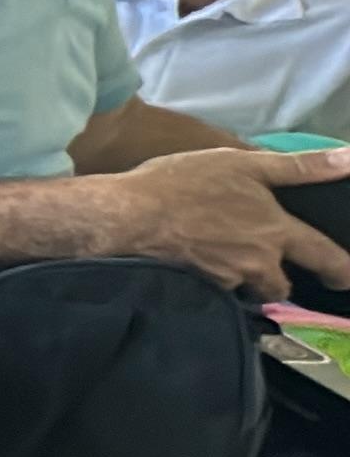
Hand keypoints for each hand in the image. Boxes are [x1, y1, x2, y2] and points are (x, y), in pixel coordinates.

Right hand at [107, 146, 349, 300]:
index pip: (322, 255)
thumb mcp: (243, 163)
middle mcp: (258, 262)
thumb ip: (299, 167)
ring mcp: (227, 280)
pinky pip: (215, 292)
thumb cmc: (185, 183)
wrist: (128, 215)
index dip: (340, 269)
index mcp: (276, 231)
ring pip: (247, 290)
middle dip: (276, 280)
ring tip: (223, 265)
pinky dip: (211, 282)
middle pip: (281, 285)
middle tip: (264, 272)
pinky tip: (193, 266)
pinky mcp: (198, 290)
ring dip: (243, 283)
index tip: (345, 280)